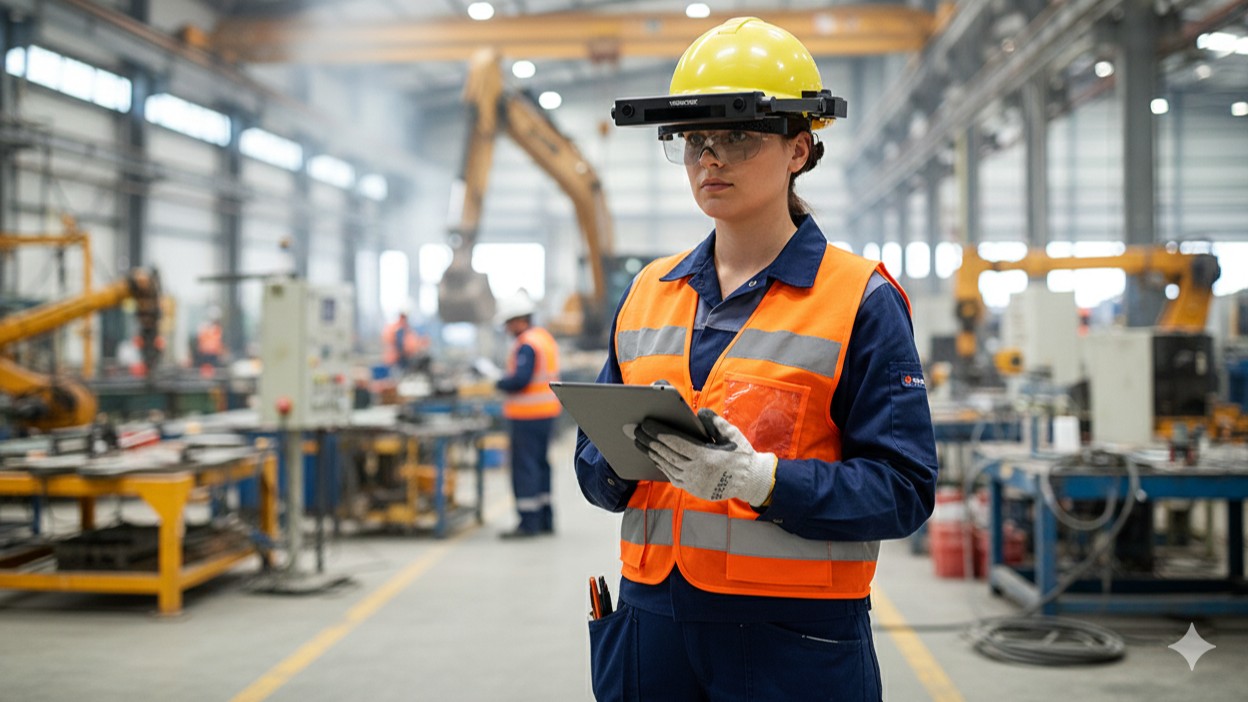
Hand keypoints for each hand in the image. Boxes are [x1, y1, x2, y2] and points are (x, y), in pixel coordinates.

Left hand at [634, 409, 776, 506]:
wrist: (750, 481)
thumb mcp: (731, 434)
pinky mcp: (692, 489)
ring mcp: (693, 482)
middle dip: (649, 441)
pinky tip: (653, 456)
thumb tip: (698, 413)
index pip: (675, 442)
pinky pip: (671, 475)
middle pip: (666, 454)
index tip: (646, 423)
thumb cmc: (741, 455)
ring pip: (665, 465)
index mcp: (705, 457)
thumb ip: (714, 422)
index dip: (658, 432)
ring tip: (639, 442)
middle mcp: (696, 472)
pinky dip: (660, 465)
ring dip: (650, 453)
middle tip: (635, 430)